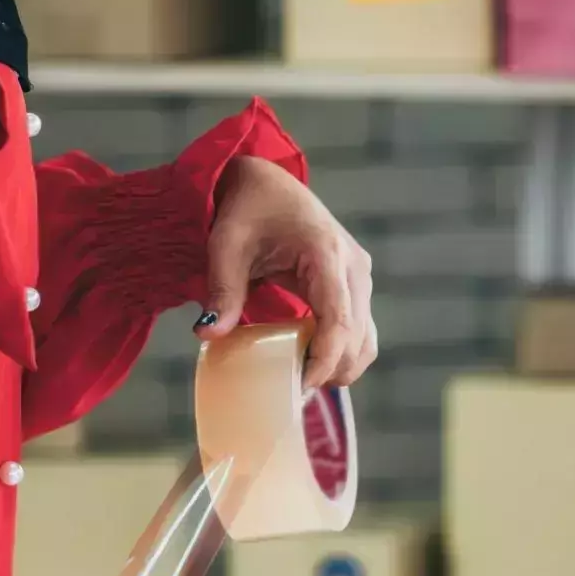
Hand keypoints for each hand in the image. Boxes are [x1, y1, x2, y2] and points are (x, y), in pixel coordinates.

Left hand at [196, 155, 377, 389]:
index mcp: (326, 253)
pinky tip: (313, 363)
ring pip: (366, 337)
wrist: (267, 181)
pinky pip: (359, 329)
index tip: (303, 386)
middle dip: (332, 370)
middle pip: (358, 336)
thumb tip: (208, 333)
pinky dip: (342, 352)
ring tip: (304, 382)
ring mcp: (359, 276)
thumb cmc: (246, 207)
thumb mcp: (226, 245)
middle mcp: (353, 266)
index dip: (325, 359)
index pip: (339, 319)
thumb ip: (223, 290)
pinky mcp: (354, 284)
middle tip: (295, 393)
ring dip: (342, 366)